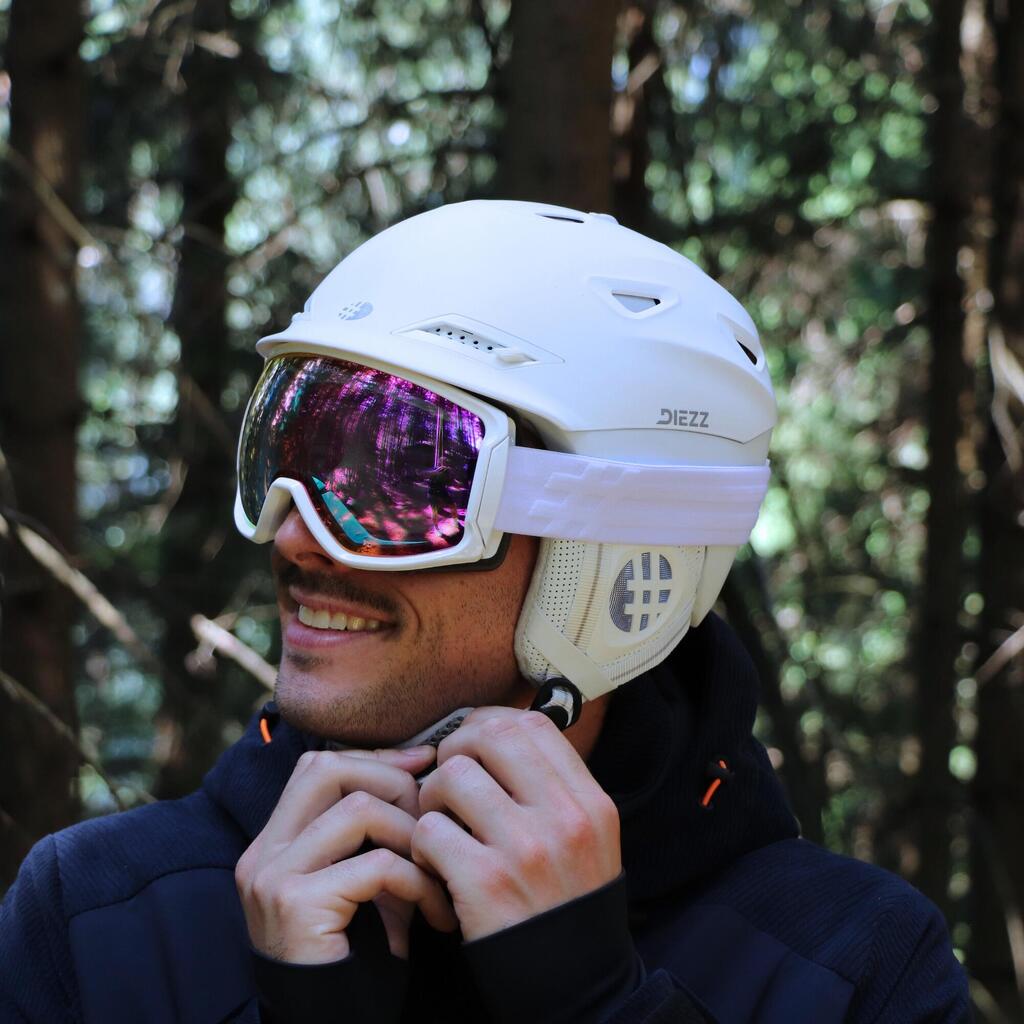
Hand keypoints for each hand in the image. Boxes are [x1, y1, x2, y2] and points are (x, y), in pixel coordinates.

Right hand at [236, 747, 456, 963]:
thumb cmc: (357, 957)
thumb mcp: (362, 882)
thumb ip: (374, 832)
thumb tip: (422, 767)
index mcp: (274, 842)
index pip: (319, 766)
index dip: (374, 760)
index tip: (423, 765)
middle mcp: (263, 853)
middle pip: (326, 770)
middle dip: (390, 781)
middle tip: (431, 817)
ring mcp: (272, 878)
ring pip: (357, 810)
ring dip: (413, 834)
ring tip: (437, 869)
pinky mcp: (295, 905)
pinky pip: (376, 865)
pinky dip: (418, 881)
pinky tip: (434, 912)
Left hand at [411, 707, 620, 940]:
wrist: (576, 988)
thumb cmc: (568, 906)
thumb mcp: (589, 840)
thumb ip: (555, 789)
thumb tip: (499, 735)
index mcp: (589, 803)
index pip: (534, 725)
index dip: (492, 722)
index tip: (473, 743)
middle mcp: (563, 818)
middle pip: (492, 736)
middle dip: (457, 748)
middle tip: (448, 779)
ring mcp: (525, 849)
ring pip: (452, 777)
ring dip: (432, 797)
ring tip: (440, 824)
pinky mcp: (485, 883)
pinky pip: (430, 830)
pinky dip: (420, 845)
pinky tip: (433, 865)